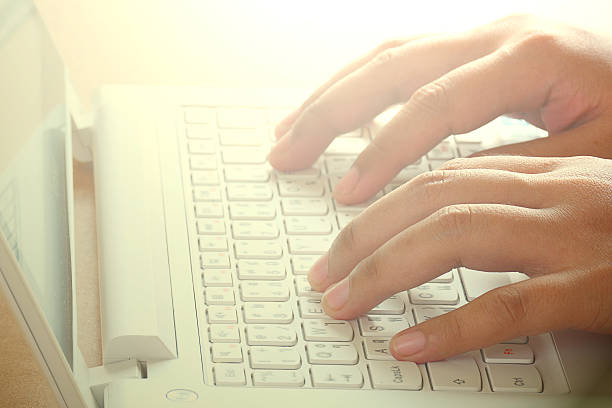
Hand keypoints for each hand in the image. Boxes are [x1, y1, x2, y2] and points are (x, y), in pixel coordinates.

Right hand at [268, 14, 611, 204]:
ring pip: (386, 57)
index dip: (386, 149)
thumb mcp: (597, 152)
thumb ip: (519, 166)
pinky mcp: (473, 49)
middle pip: (392, 68)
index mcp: (531, 58)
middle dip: (329, 113)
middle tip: (285, 153)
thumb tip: (446, 187)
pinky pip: (401, 61)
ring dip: (331, 96)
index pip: (436, 104)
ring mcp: (482, 36)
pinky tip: (332, 111)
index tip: (350, 194)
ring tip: (289, 133)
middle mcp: (498, 35)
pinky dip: (358, 87)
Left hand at [308, 155, 611, 361]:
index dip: (380, 205)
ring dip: (387, 270)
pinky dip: (455, 325)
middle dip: (366, 235)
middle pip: (432, 197)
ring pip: (456, 234)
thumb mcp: (572, 212)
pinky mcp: (603, 288)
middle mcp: (556, 193)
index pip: (441, 175)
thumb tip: (438, 227)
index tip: (342, 237)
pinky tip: (412, 345)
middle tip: (326, 275)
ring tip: (345, 301)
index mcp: (547, 173)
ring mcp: (580, 237)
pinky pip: (513, 305)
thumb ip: (512, 212)